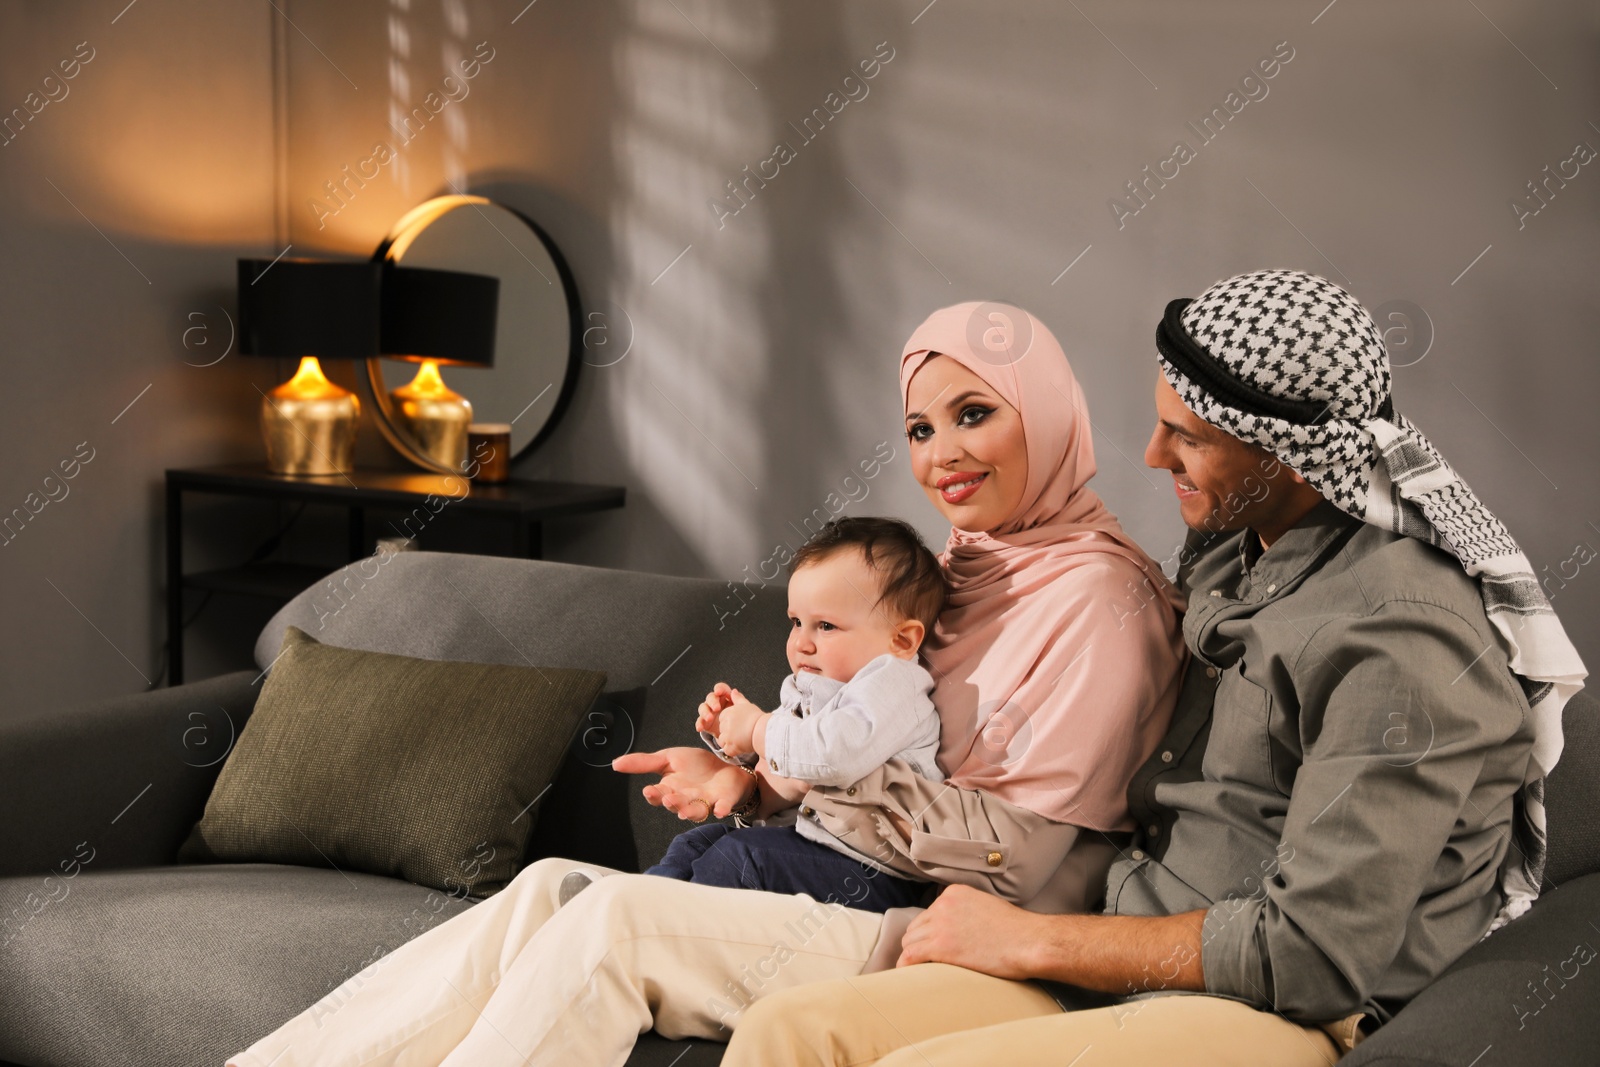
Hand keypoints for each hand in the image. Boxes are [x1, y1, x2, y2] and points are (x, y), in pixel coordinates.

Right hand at [612, 746, 754, 821]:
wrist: (725, 765)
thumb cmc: (695, 766)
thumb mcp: (668, 758)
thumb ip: (643, 763)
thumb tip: (615, 763)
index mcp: (670, 790)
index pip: (658, 795)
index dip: (654, 795)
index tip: (649, 790)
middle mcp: (686, 800)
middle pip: (676, 804)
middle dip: (672, 803)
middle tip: (667, 798)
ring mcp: (706, 802)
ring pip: (696, 810)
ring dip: (690, 811)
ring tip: (684, 810)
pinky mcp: (724, 800)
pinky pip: (723, 807)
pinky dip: (721, 809)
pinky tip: (719, 810)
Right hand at [694, 682, 736, 734]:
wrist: (736, 735)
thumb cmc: (740, 719)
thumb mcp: (741, 709)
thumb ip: (739, 700)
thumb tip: (734, 691)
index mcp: (725, 696)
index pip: (721, 688)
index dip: (719, 688)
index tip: (719, 692)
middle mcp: (715, 702)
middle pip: (710, 697)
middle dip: (713, 702)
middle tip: (717, 708)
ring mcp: (709, 711)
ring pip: (703, 708)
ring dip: (705, 712)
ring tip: (709, 718)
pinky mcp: (705, 722)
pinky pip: (700, 721)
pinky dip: (699, 724)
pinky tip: (700, 728)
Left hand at [716, 693, 765, 756]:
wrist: (765, 731)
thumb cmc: (757, 718)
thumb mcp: (747, 705)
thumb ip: (738, 698)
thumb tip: (733, 691)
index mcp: (727, 713)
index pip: (722, 719)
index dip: (730, 723)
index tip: (740, 725)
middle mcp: (725, 724)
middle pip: (721, 731)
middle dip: (729, 733)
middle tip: (742, 733)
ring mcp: (727, 736)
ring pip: (722, 741)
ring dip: (730, 742)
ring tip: (742, 740)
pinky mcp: (730, 747)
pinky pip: (727, 750)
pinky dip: (733, 750)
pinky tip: (741, 746)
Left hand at [896, 884, 1045, 979]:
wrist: (1028, 941)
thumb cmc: (1017, 930)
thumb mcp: (986, 907)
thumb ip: (968, 912)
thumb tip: (959, 930)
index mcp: (954, 893)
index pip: (929, 913)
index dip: (930, 931)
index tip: (933, 944)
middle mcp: (943, 904)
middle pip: (917, 926)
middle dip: (919, 942)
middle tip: (925, 960)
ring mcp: (940, 924)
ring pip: (910, 941)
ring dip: (913, 955)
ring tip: (918, 970)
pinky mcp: (941, 946)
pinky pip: (911, 955)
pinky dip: (905, 965)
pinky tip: (907, 974)